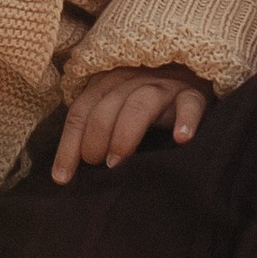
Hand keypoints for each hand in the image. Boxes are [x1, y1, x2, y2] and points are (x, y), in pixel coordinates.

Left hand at [51, 63, 209, 185]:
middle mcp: (133, 79)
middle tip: (98, 166)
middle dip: (95, 139)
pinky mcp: (195, 93)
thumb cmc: (149, 107)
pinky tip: (181, 139)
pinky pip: (190, 104)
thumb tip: (69, 172)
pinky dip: (186, 119)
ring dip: (125, 132)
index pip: (81, 111)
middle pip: (106, 106)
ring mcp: (165, 86)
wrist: (194, 79)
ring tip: (117, 161)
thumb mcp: (117, 112)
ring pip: (141, 102)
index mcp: (108, 82)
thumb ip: (97, 130)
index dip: (69, 145)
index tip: (62, 178)